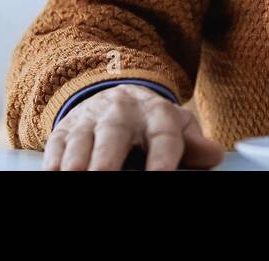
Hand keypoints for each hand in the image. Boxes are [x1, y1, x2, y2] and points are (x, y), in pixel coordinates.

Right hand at [43, 84, 225, 170]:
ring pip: (81, 140)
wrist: (114, 92)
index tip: (161, 175)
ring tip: (76, 176)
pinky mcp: (65, 129)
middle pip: (114, 135)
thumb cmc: (150, 121)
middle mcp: (121, 114)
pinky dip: (54, 160)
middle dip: (108, 160)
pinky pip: (56, 145)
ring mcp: (90, 120)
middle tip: (105, 177)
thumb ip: (194, 142)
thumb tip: (214, 155)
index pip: (163, 136)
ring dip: (77, 161)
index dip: (162, 158)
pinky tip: (56, 172)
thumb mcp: (177, 126)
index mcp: (157, 115)